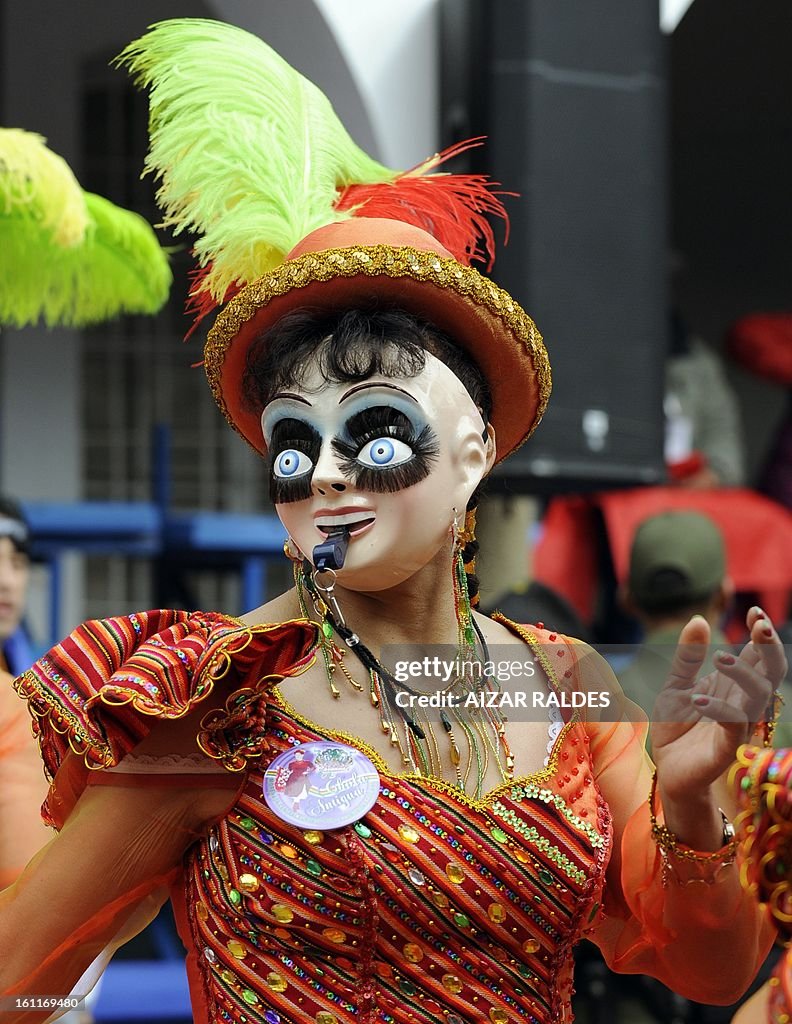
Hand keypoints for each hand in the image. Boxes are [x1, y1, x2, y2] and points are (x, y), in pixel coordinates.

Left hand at [650, 607, 785, 804]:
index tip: (754, 610)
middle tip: (759, 624)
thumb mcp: (676, 683)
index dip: (761, 633)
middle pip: (771, 672)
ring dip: (745, 674)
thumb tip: (699, 619)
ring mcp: (737, 724)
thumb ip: (688, 655)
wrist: (667, 768)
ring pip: (759, 696)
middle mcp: (742, 701)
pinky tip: (700, 698)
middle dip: (770, 647)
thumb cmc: (676, 725)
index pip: (758, 655)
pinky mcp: (725, 747)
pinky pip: (734, 726)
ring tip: (720, 657)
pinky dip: (721, 709)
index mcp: (733, 684)